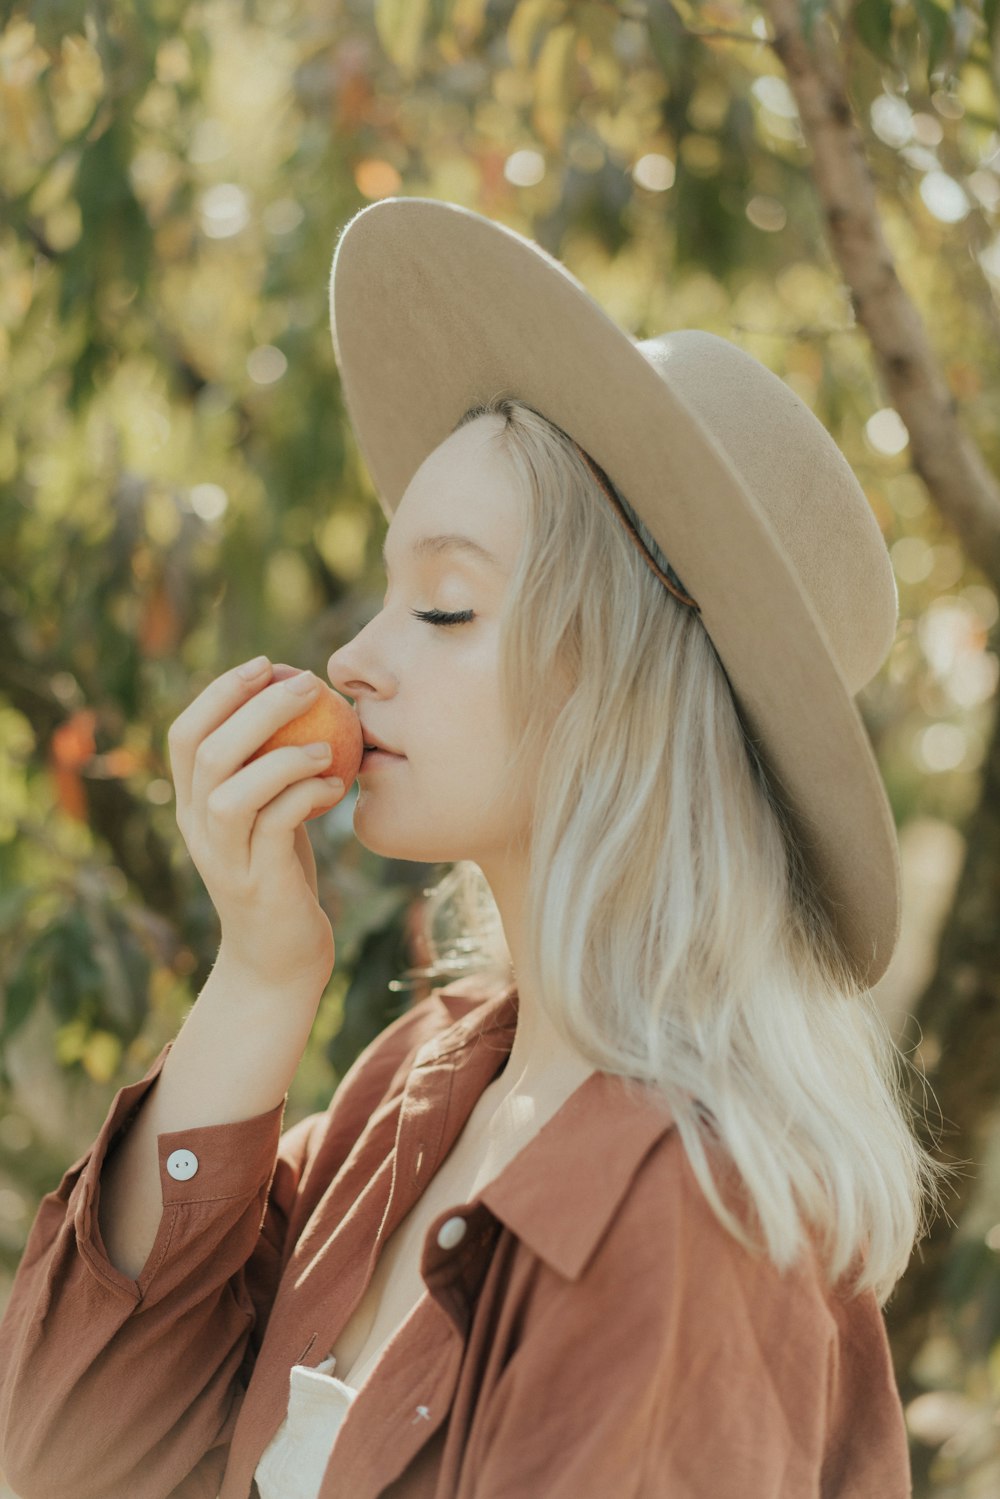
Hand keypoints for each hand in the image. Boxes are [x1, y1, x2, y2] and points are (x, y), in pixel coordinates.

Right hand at [168, 657, 345, 991]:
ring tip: (326, 745)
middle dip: (255, 707)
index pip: (185, 734)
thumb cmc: (282, 877)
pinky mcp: (258, 883)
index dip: (220, 692)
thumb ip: (270, 770)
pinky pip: (275, 826)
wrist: (278, 963)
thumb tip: (302, 700)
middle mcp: (197, 829)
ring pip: (230, 790)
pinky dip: (305, 795)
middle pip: (208, 751)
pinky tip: (335, 786)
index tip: (265, 665)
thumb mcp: (269, 817)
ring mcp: (224, 859)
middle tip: (306, 683)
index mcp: (193, 805)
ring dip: (280, 754)